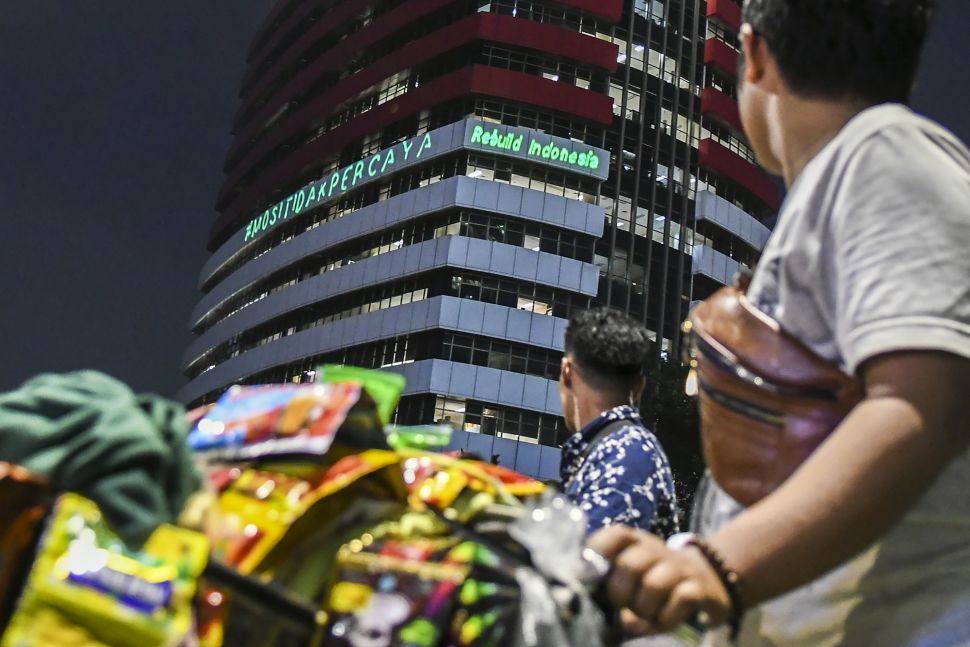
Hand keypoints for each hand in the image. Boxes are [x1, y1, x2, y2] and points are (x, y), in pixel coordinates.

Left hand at [587, 526, 732, 633]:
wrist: (708, 581)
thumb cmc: (658, 581)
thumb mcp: (635, 578)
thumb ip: (617, 587)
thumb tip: (622, 618)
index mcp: (637, 543)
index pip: (617, 534)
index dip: (599, 551)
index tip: (590, 576)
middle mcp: (658, 551)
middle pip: (630, 565)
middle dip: (619, 593)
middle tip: (622, 606)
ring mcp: (680, 568)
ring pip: (654, 584)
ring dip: (643, 608)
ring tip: (643, 615)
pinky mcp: (699, 587)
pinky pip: (681, 599)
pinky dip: (667, 616)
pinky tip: (664, 619)